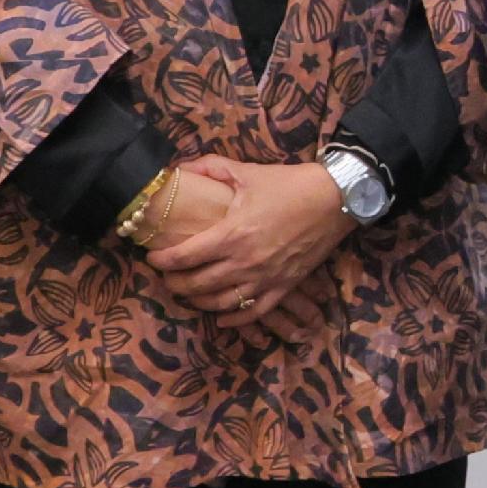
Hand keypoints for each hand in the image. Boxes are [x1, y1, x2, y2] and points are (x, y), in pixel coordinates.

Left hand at [146, 155, 350, 326]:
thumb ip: (210, 168)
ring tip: (188, 295)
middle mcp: (245, 262)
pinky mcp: (284, 287)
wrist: (335, 199)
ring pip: (221, 303)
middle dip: (175, 284)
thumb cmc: (290, 185)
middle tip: (166, 278)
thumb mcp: (248, 171)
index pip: (185, 256)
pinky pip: (254, 313)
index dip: (162, 260)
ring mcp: (265, 278)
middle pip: (197, 285)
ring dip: (198, 302)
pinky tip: (221, 317)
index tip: (152, 257)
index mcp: (232, 234)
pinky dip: (234, 319)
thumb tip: (180, 168)